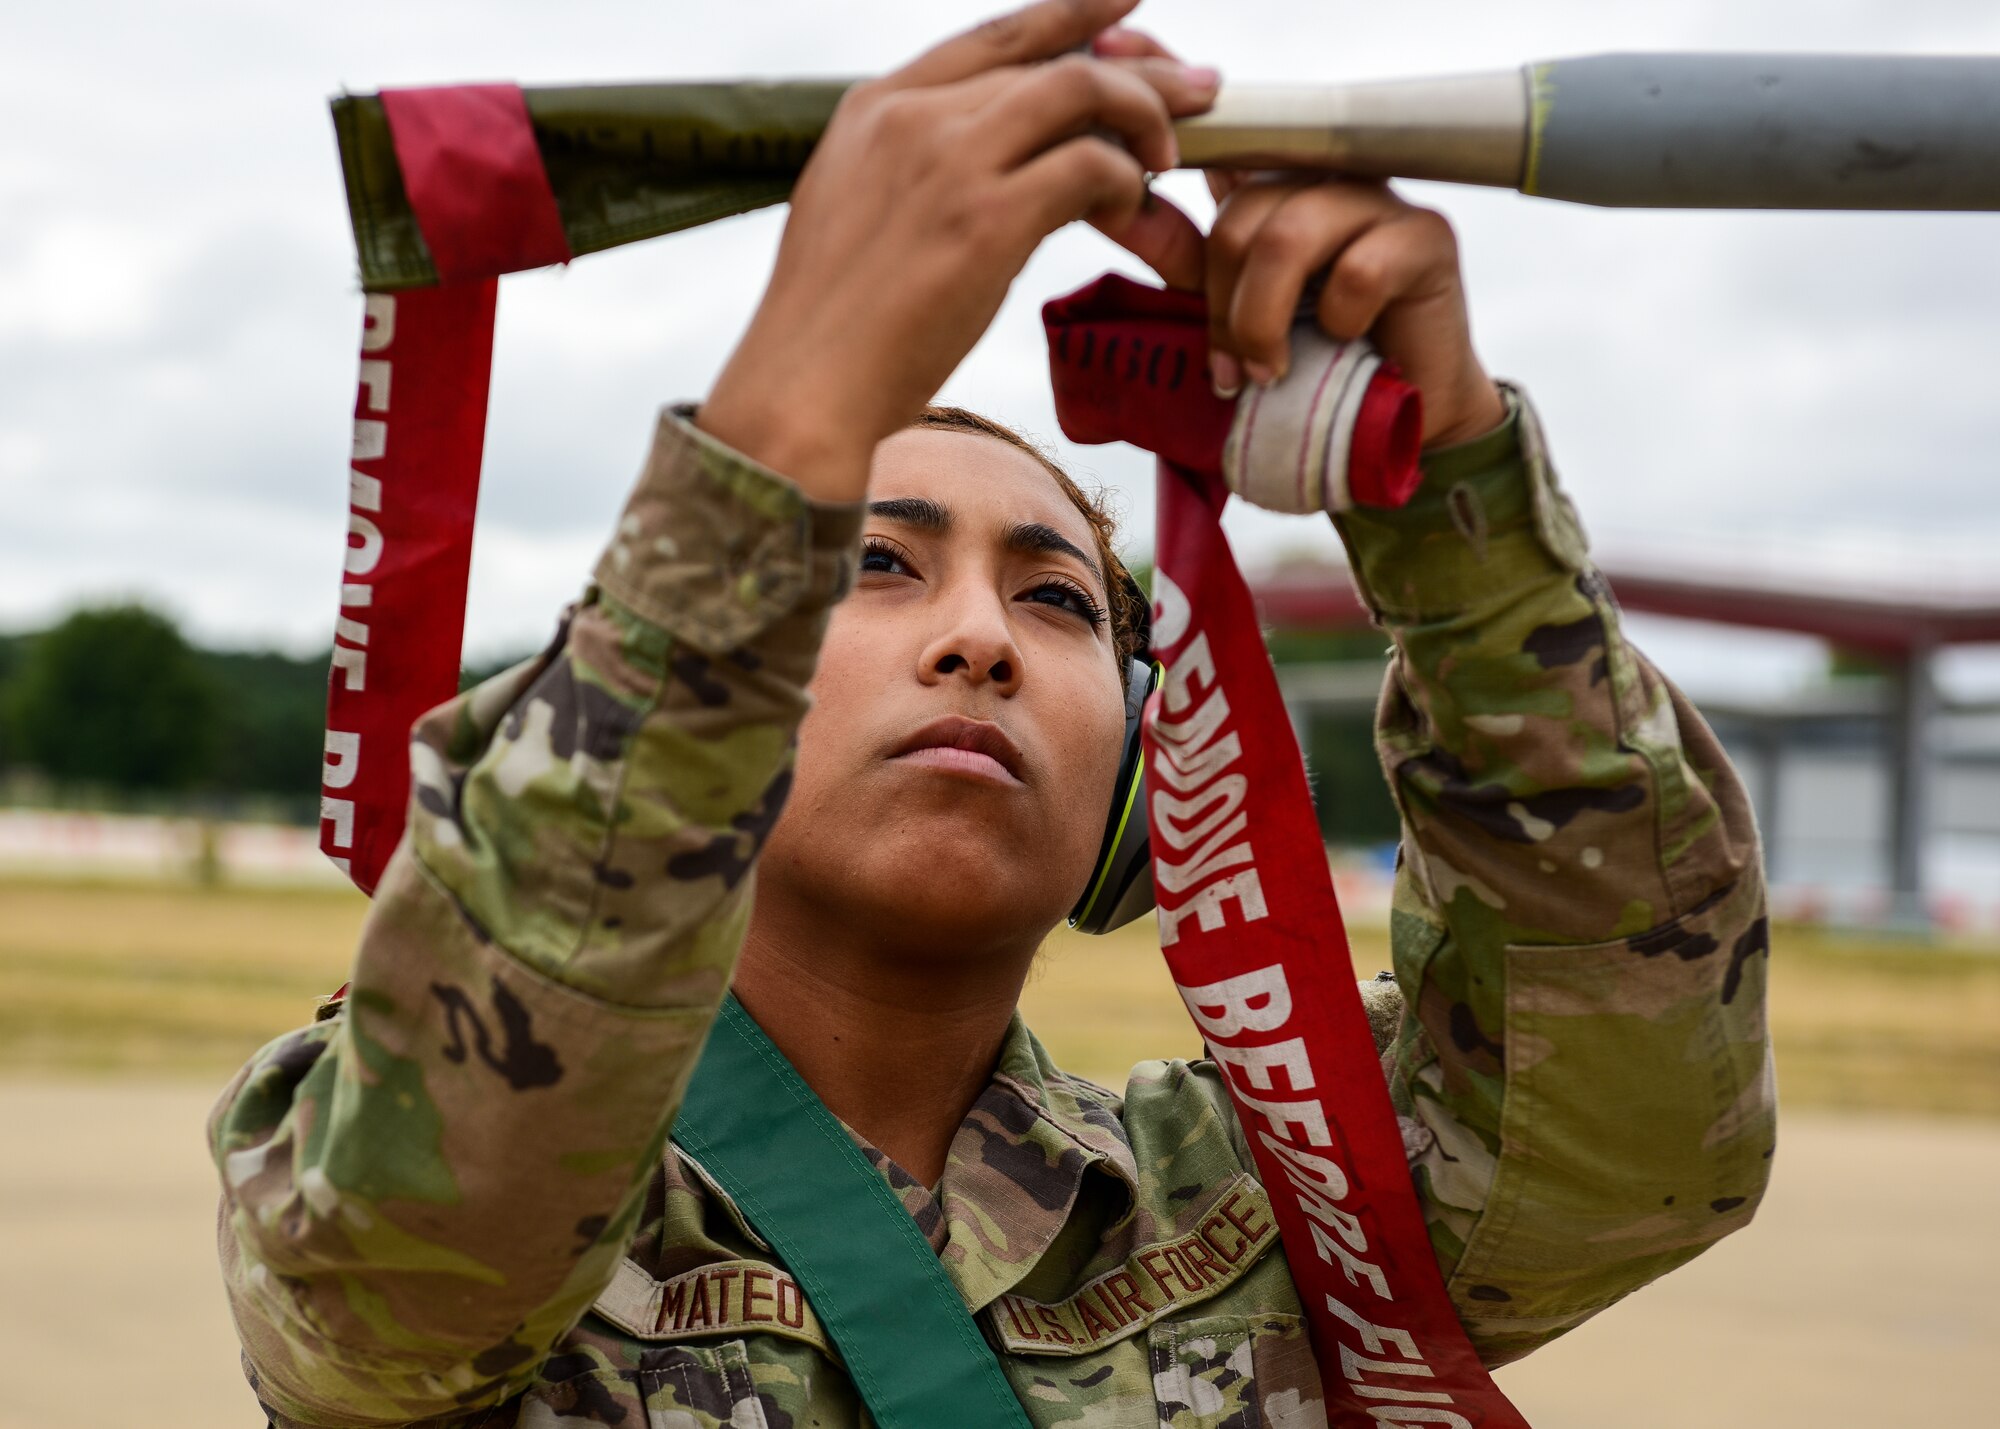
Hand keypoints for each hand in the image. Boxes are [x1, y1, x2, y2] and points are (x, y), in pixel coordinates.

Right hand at [698, 0, 1220, 501]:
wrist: (802, 390)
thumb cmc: (831, 330)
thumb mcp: (852, 212)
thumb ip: (911, 168)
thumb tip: (982, 170)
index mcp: (875, 106)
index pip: (995, 35)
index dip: (1072, 12)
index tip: (1128, 4)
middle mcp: (912, 115)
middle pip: (1053, 56)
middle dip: (1140, 66)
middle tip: (1202, 88)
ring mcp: (951, 160)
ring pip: (1083, 90)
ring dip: (1145, 117)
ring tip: (1172, 158)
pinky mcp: (987, 219)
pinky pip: (1092, 167)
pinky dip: (1129, 185)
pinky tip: (1136, 214)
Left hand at [1095, 32, 1507, 450]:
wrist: (1400, 418)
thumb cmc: (1311, 362)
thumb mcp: (1234, 308)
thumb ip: (1183, 257)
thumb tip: (1114, 201)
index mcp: (1273, 184)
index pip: (1221, 121)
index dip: (1165, 77)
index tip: (1110, 49)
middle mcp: (1323, 176)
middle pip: (1239, 212)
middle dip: (1221, 304)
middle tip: (1227, 369)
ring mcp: (1378, 199)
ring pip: (1287, 237)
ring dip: (1263, 322)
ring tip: (1268, 372)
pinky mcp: (1426, 236)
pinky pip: (1357, 270)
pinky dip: (1339, 321)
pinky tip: (1346, 341)